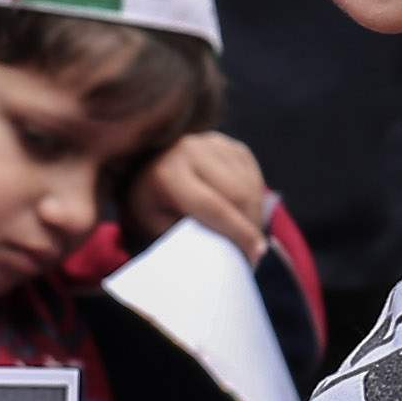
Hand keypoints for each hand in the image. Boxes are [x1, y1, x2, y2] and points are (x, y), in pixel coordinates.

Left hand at [132, 128, 268, 259]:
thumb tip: (223, 251)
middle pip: (239, 194)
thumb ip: (186, 238)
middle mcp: (191, 151)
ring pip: (251, 186)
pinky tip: (244, 216)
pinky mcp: (231, 146)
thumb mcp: (155, 226)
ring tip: (247, 238)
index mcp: (168, 174)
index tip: (255, 256)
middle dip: (250, 227)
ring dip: (255, 216)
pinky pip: (255, 178)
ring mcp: (214, 144)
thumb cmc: (150, 206)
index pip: (213, 206)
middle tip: (251, 254)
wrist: (146, 170)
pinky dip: (255, 201)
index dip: (238, 232)